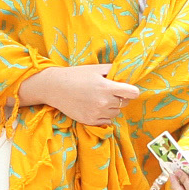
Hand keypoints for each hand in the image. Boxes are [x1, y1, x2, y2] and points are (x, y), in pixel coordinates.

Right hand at [18, 63, 140, 125]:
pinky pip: (107, 121)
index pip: (133, 93)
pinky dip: (104, 115)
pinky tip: (94, 107)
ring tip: (99, 99)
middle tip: (107, 92)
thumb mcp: (96, 68)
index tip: (126, 89)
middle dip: (120, 97)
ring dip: (112, 107)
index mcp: (107, 87)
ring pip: (116, 112)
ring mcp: (97, 113)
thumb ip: (113, 70)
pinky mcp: (90, 121)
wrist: (55, 88)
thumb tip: (127, 75)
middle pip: (125, 103)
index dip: (131, 90)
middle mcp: (104, 102)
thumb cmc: (76, 75)